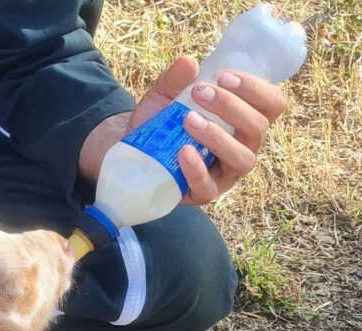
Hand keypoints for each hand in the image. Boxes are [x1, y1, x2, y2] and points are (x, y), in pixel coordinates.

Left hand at [129, 56, 288, 205]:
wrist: (133, 154)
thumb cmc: (161, 123)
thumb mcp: (164, 96)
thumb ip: (176, 79)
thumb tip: (189, 63)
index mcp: (245, 120)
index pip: (272, 103)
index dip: (256, 88)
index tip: (224, 75)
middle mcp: (244, 146)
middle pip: (258, 127)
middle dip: (232, 106)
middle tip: (200, 92)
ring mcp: (227, 173)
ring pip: (243, 158)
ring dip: (218, 137)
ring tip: (189, 120)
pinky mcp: (205, 193)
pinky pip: (209, 186)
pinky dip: (197, 169)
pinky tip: (183, 151)